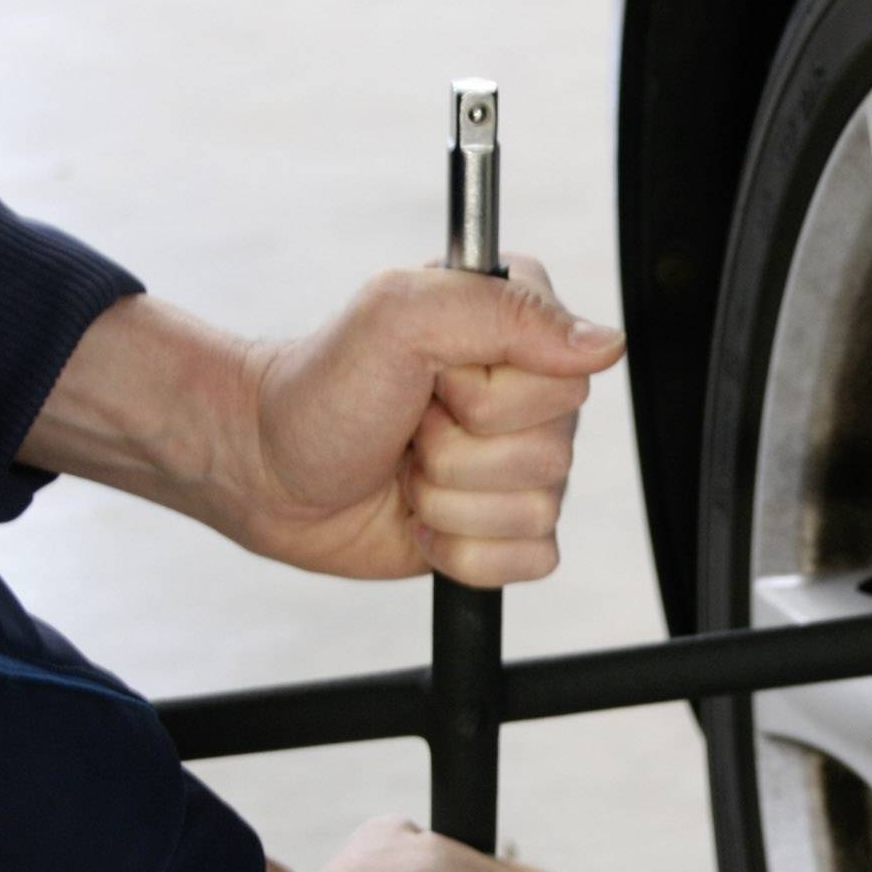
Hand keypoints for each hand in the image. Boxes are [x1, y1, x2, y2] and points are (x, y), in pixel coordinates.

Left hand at [231, 256, 623, 582]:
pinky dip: (461, 551)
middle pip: (555, 453)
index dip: (488, 395)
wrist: (266, 471)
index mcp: (518, 324)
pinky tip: (421, 517)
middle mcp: (531, 393)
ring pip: (540, 511)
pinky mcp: (505, 528)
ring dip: (449, 501)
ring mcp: (520, 464)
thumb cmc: (321, 388)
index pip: (566, 378)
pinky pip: (530, 560)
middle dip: (459, 454)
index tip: (432, 378)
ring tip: (407, 467)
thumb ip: (503, 312)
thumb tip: (605, 343)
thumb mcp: (399, 317)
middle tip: (410, 426)